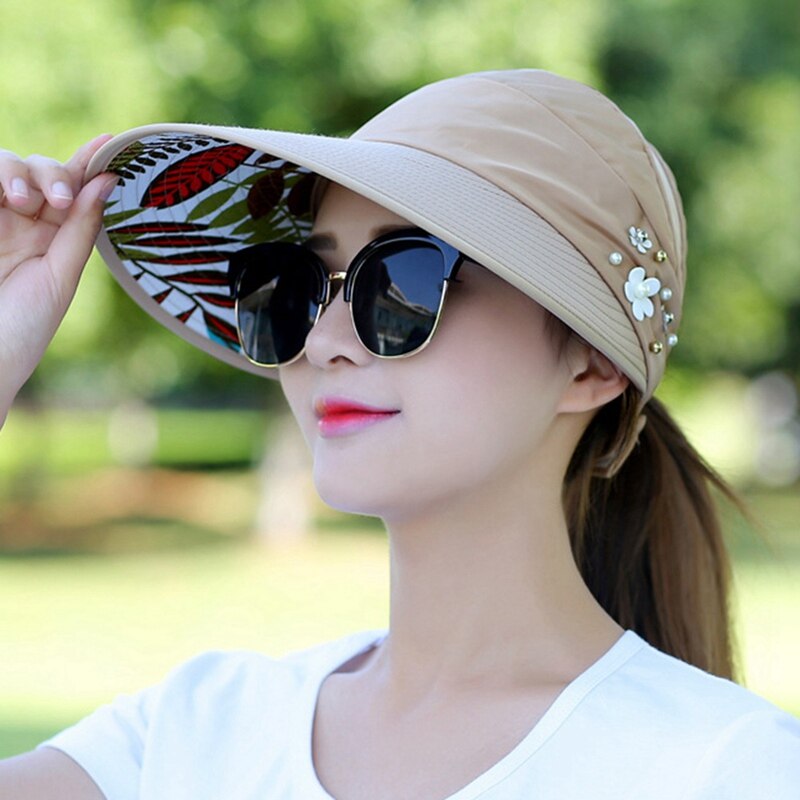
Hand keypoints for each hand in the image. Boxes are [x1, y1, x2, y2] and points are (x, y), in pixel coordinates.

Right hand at [0, 134, 117, 425]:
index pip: (70, 189)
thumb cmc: (25, 327)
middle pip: (36, 170)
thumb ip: (79, 229)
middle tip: (54, 203)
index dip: (86, 162)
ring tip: (22, 203)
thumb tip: (107, 180)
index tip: (109, 141)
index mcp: (51, 237)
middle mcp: (20, 223)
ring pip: (1, 167)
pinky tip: (4, 194)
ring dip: (15, 173)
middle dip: (48, 174)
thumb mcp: (60, 276)